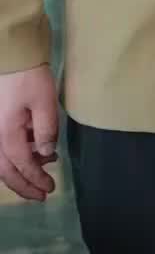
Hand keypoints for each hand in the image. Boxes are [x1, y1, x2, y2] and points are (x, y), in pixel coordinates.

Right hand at [0, 67, 59, 202]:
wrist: (12, 56)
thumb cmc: (29, 77)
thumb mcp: (45, 102)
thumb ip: (46, 131)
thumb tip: (46, 154)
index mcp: (6, 133)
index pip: (22, 165)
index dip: (35, 179)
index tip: (51, 188)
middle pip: (5, 171)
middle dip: (24, 186)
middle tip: (42, 196)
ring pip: (0, 162)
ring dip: (18, 173)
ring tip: (42, 175)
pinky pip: (1, 150)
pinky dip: (14, 158)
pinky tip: (34, 153)